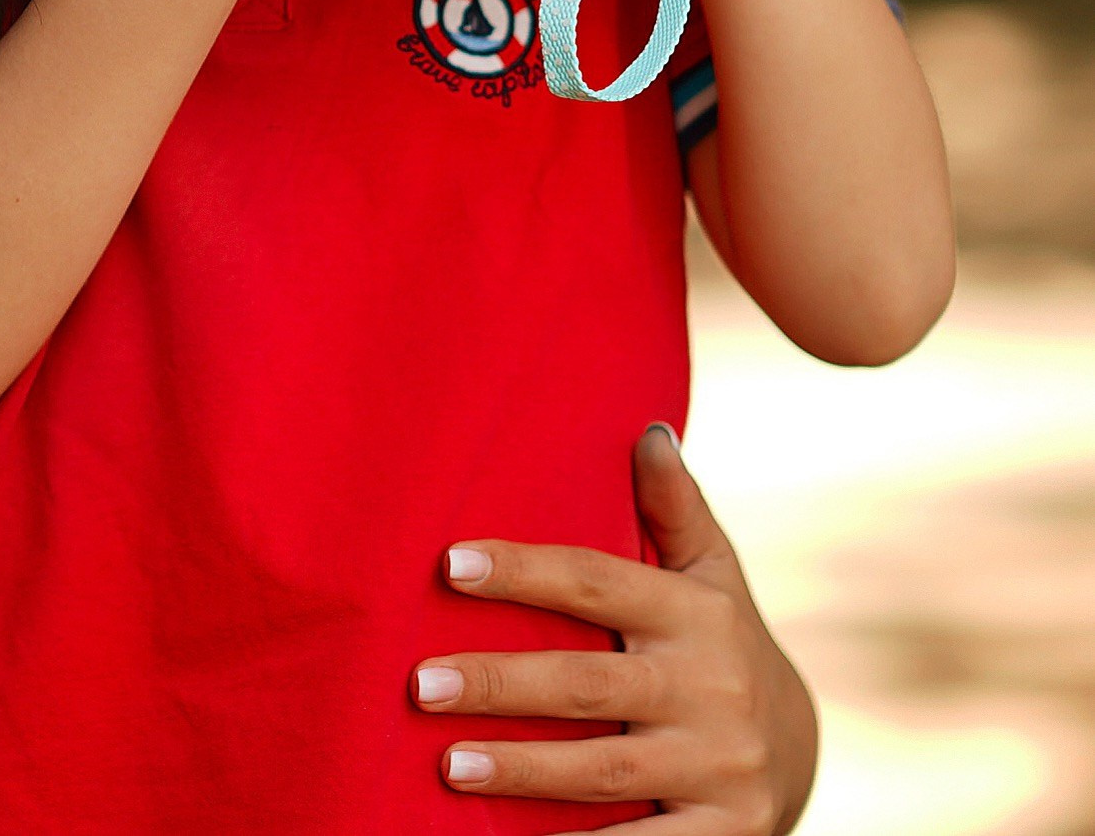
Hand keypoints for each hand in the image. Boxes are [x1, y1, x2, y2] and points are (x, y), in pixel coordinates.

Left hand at [410, 425, 815, 834]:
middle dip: (501, 684)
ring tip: (446, 765)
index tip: (448, 563)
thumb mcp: (712, 573)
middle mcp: (713, 688)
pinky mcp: (729, 834)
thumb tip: (647, 429)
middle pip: (586, 683)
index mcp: (697, 614)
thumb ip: (674, 506)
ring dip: (521, 769)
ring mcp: (723, 768)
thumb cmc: (720, 641)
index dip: (522, 570)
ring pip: (604, 770)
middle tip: (419, 684)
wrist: (805, 750)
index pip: (595, 581)